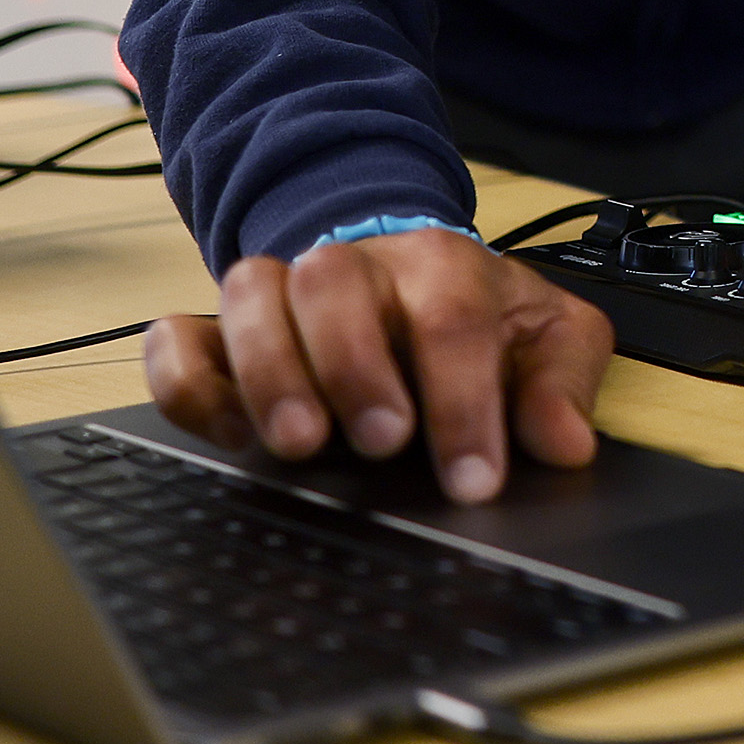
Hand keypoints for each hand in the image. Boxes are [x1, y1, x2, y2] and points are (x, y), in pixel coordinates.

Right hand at [143, 228, 610, 504]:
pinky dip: (187, 382)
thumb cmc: (477, 317)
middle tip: (381, 442)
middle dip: (354, 365)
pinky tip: (226, 435)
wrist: (407, 271)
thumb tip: (564, 442)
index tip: (473, 478)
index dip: (463, 399)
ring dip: (269, 369)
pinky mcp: (223, 333)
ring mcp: (284, 294)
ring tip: (300, 445)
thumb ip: (560, 383)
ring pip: (251, 292)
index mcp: (441, 265)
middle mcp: (355, 268)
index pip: (452, 317)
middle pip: (333, 282)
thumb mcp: (544, 338)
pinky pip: (179, 337)